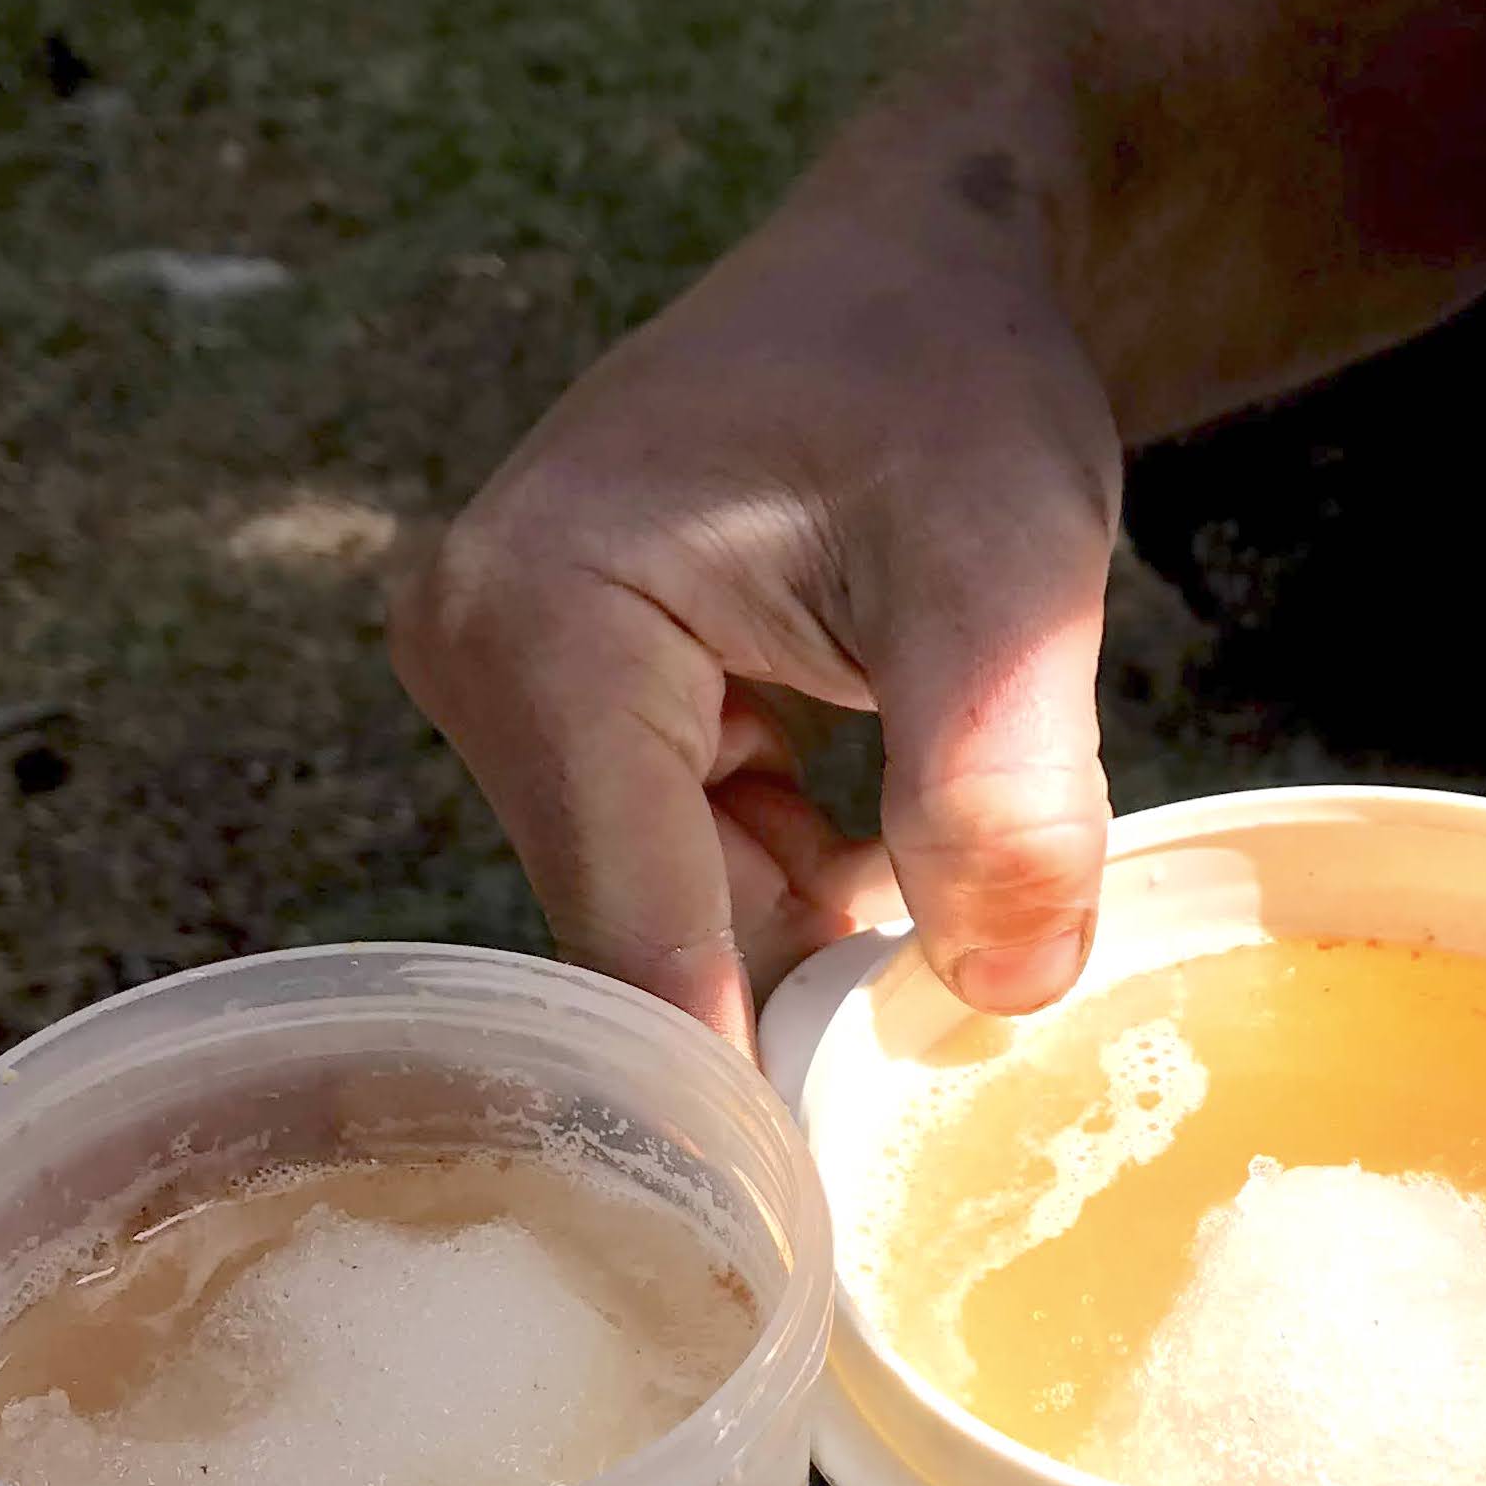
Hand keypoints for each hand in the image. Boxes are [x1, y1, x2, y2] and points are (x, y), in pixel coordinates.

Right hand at [397, 171, 1120, 1039]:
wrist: (926, 263)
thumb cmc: (953, 373)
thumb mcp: (1011, 566)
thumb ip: (1003, 784)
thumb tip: (998, 994)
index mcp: (537, 622)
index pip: (634, 939)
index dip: (748, 1086)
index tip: (842, 1222)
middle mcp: (475, 654)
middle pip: (642, 934)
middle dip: (797, 1002)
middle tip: (956, 1043)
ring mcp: (507, 678)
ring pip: (669, 908)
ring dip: (807, 935)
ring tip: (947, 894)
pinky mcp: (562, 696)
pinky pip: (674, 858)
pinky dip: (789, 882)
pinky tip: (890, 848)